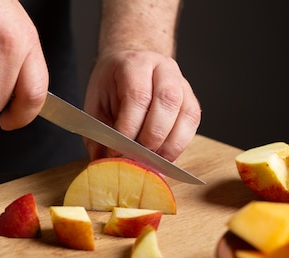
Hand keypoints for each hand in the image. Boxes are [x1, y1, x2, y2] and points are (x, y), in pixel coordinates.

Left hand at [83, 50, 200, 161]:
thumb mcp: (96, 104)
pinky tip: (164, 157)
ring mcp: (182, 83)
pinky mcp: (191, 101)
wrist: (128, 66)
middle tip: (137, 157)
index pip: (137, 96)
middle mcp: (163, 69)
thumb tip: (102, 161)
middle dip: (152, 136)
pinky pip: (192, 124)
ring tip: (152, 162)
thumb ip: (99, 132)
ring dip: (170, 144)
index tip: (117, 149)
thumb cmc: (111, 86)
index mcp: (135, 64)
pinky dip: (179, 145)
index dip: (129, 127)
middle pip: (167, 102)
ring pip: (187, 114)